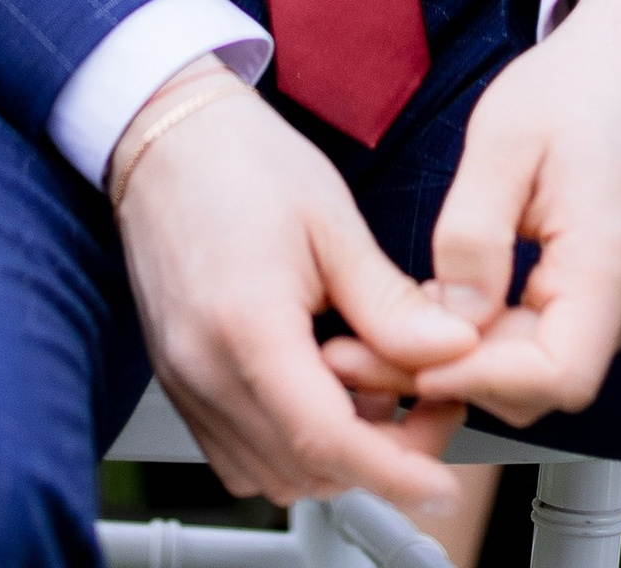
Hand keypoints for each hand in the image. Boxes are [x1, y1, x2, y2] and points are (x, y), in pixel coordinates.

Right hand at [111, 65, 483, 516]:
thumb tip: (451, 349)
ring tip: (376, 392)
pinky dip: (290, 443)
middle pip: (303, 466)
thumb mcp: (333, 222)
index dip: (392, 472)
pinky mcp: (181, 382)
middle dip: (376, 457)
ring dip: (333, 454)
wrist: (169, 136)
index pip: (326, 438)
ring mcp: (186, 383)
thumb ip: (389, 301)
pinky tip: (322, 392)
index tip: (439, 485)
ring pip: (271, 472)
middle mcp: (205, 370)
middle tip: (427, 407)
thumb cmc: (243, 161)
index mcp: (247, 325)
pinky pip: (239, 451)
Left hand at [334, 0, 620, 432]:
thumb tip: (452, 319)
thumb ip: (473, 232)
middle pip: (543, 383)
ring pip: (542, 369)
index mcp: (612, 257)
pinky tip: (442, 305)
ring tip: (387, 328)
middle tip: (360, 354)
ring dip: (470, 358)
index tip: (411, 358)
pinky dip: (493, 336)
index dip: (482, 379)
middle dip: (454, 373)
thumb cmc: (573, 86)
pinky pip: (548, 338)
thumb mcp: (502, 139)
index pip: (561, 373)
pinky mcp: (609, 292)